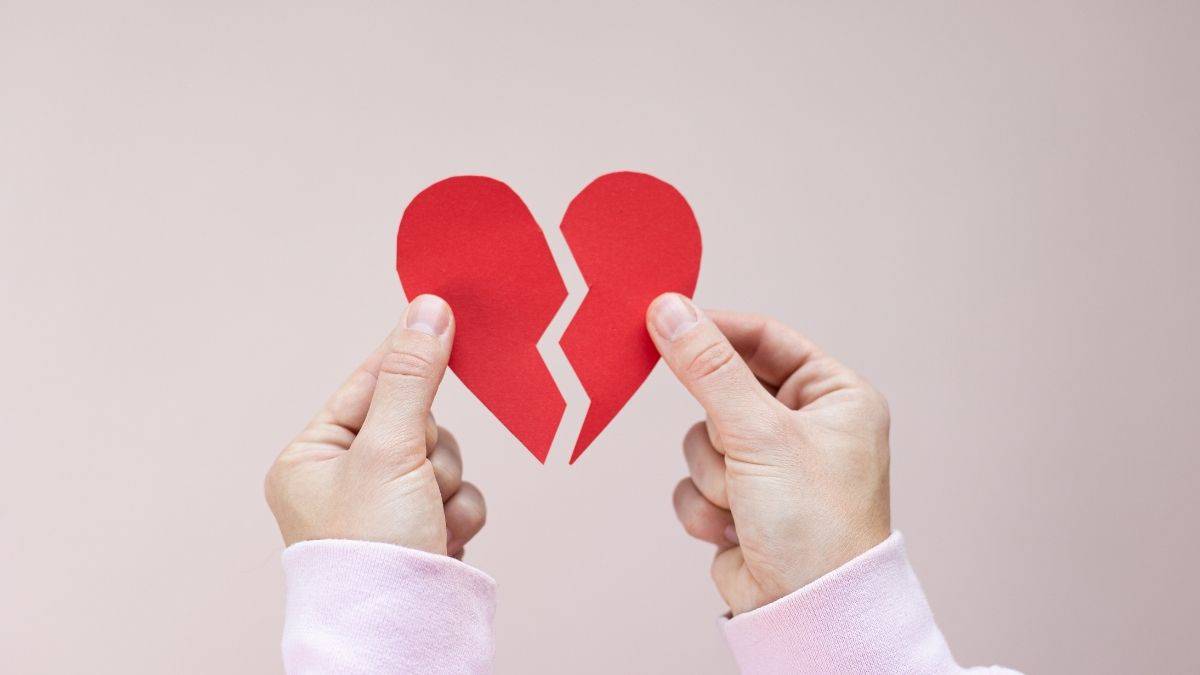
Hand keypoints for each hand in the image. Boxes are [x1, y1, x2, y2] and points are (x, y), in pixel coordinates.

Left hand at [265, 295, 484, 557]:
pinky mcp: (417, 533)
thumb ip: (413, 378)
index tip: (441, 315)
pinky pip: (455, 496)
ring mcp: (381, 510)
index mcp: (312, 457)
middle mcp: (342, 481)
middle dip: (430, 449)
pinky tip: (440, 541)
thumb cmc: (371, 550)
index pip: (368, 385)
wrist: (399, 636)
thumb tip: (428, 309)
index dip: (406, 358)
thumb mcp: (389, 450)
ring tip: (426, 520)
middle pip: (416, 422)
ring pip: (442, 460)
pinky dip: (456, 515)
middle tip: (418, 474)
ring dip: (447, 486)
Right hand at [647, 294, 890, 614]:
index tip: (666, 319)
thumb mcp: (760, 433)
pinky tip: (736, 530)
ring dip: (714, 474)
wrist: (807, 613)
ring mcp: (772, 465)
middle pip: (725, 389)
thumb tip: (670, 311)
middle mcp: (806, 426)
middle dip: (721, 428)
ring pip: (702, 438)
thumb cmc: (815, 525)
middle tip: (727, 440)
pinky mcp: (742, 501)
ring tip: (746, 503)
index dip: (716, 330)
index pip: (766, 339)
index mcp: (834, 396)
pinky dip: (706, 505)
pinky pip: (695, 480)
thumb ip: (709, 369)